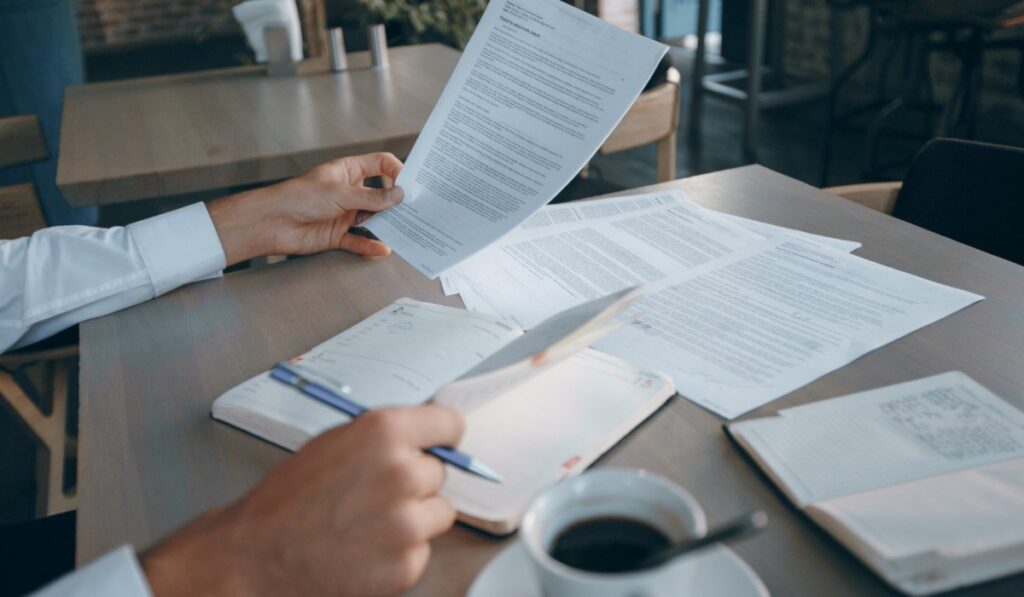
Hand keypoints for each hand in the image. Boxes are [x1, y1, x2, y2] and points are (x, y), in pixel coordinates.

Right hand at [140, 405, 463, 595]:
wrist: (255, 557)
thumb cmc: (285, 501)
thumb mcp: (333, 444)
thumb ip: (381, 438)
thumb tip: (422, 438)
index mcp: (382, 433)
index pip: (449, 423)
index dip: (443, 435)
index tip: (442, 442)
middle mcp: (402, 474)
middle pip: (439, 472)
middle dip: (415, 482)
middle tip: (376, 493)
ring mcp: (407, 523)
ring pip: (439, 512)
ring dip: (415, 517)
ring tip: (370, 523)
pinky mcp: (406, 565)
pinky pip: (422, 550)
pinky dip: (401, 553)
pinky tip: (365, 550)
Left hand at [207, 152, 404, 264]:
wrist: (272, 222)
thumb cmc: (298, 196)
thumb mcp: (340, 193)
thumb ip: (370, 198)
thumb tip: (398, 196)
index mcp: (348, 171)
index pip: (380, 164)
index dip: (396, 171)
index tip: (408, 184)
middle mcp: (349, 191)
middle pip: (380, 195)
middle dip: (396, 202)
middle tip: (415, 209)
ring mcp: (344, 213)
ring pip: (373, 219)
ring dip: (386, 225)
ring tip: (404, 229)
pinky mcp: (338, 234)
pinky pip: (360, 240)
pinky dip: (371, 245)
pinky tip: (383, 248)